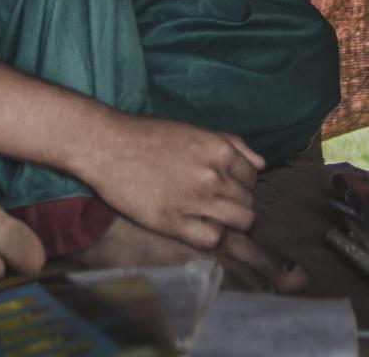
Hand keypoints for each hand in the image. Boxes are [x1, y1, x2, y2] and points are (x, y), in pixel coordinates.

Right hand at [75, 111, 265, 250]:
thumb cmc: (149, 136)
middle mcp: (213, 174)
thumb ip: (231, 144)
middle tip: (217, 204)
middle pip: (248, 201)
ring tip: (212, 217)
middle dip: (238, 204)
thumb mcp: (194, 129)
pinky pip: (214, 238)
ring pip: (240, 221)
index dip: (243, 185)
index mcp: (219, 149)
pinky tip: (198, 228)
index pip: (253, 176)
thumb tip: (260, 164)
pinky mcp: (174, 221)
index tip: (228, 188)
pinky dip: (213, 236)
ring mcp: (195, 199)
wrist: (108, 146)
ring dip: (231, 222)